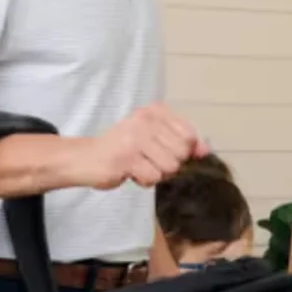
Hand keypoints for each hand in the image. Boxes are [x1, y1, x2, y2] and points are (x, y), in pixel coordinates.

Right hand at [67, 104, 209, 189]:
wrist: (85, 158)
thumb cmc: (122, 149)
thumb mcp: (153, 139)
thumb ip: (181, 142)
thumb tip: (205, 151)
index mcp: (155, 111)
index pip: (189, 136)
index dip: (184, 152)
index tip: (164, 153)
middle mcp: (147, 120)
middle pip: (181, 154)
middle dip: (168, 164)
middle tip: (147, 160)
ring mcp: (137, 137)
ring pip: (169, 167)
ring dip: (155, 173)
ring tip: (138, 165)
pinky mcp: (127, 157)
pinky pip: (152, 177)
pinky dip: (143, 181)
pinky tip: (129, 172)